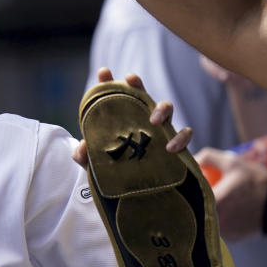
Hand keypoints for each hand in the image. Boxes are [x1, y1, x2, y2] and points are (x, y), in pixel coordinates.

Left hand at [72, 67, 191, 166]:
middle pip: (141, 94)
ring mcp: (160, 130)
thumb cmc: (115, 173)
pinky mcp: (176, 145)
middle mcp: (141, 120)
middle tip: (130, 79)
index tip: (103, 72)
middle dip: (137, 84)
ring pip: (167, 107)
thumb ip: (84, 157)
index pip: (114, 97)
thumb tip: (81, 147)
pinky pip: (185, 134)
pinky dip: (181, 137)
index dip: (109, 82)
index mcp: (120, 120)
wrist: (137, 194)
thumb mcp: (94, 166)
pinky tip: (170, 147)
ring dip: (162, 108)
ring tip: (153, 120)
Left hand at [195, 147, 266, 240]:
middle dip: (196, 197)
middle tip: (202, 187)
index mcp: (213, 203)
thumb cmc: (257, 182)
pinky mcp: (232, 239)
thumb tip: (189, 159)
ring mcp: (224, 233)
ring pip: (206, 218)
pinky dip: (220, 217)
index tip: (190, 179)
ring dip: (208, 208)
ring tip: (219, 197)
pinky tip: (229, 208)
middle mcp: (215, 222)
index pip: (188, 194)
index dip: (186, 186)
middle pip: (195, 208)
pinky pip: (219, 226)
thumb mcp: (233, 162)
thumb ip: (208, 157)